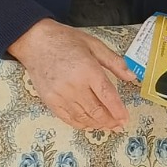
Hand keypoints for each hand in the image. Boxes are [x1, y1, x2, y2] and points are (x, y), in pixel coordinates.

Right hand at [9, 19, 131, 130]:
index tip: (125, 119)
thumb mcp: (94, 45)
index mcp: (88, 70)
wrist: (34, 41)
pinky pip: (68, 119)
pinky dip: (81, 124)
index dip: (118, 111)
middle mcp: (74, 86)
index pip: (107, 96)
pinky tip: (89, 124)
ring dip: (97, 125)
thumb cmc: (65, 40)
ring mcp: (60, 95)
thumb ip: (114, 62)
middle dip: (110, 121)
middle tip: (118, 126)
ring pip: (84, 118)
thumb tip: (132, 76)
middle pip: (97, 111)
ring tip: (107, 126)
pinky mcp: (50, 101)